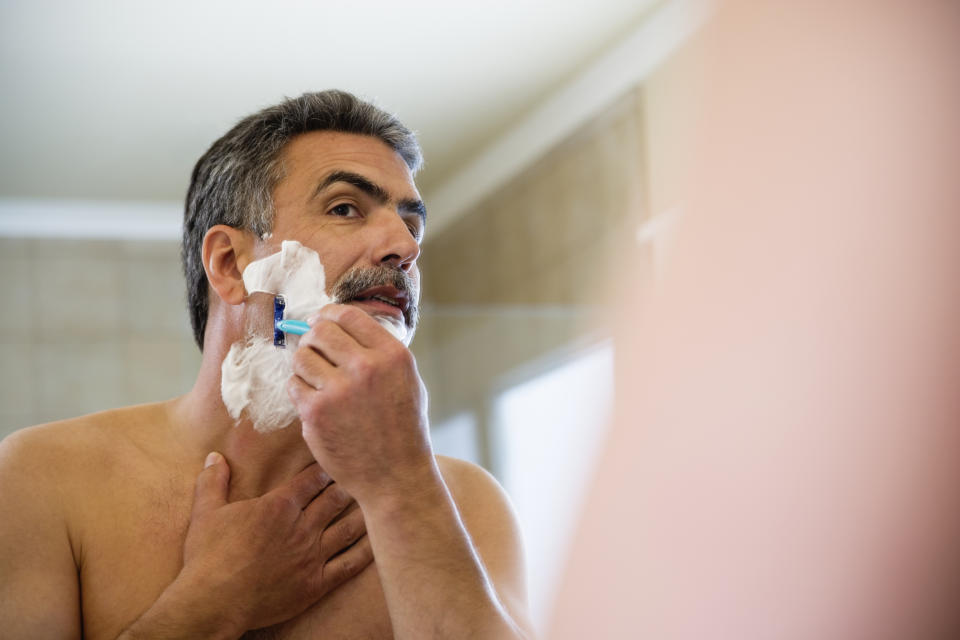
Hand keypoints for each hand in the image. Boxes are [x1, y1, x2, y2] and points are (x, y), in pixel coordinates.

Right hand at [180, 453, 372, 632]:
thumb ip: (213, 481)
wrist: (213, 602)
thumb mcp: (206, 513)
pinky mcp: (317, 583)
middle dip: (351, 486)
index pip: (313, 479)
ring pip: (348, 527)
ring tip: (378, 501)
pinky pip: (349, 564)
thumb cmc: (208, 557)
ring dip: (363, 513)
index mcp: (279, 506)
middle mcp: (302, 527)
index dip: (327, 469)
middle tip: (365, 476)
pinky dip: (367, 551)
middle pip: (335, 499)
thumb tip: (214, 456)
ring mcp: (313, 555)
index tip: (339, 460)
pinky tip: (379, 541)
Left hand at [287, 304, 434, 505]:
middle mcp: (366, 367)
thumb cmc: (402, 429)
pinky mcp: (316, 412)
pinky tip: (316, 404)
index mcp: (392, 355)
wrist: (396, 476)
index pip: (348, 315)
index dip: (328, 315)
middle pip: (320, 330)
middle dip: (312, 338)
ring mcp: (339, 390)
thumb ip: (379, 352)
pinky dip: (301, 391)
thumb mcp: (407, 380)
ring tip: (318, 382)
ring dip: (305, 366)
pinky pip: (294, 385)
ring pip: (302, 357)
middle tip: (314, 350)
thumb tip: (341, 325)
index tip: (321, 321)